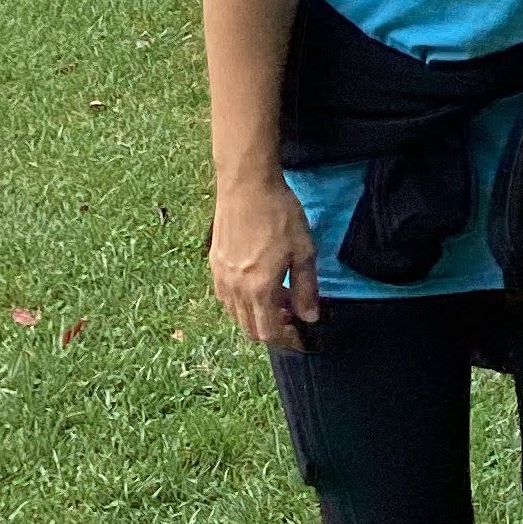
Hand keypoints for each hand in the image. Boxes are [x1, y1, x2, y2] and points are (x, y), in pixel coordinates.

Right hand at [210, 169, 321, 352]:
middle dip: (272, 327)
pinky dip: (241, 301)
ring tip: (277, 294)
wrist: (247, 186)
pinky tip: (257, 282)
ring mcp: (220, 277)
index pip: (268, 332)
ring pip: (235, 314)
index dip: (286, 337)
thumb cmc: (280, 215)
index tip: (300, 330)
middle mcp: (235, 289)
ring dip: (256, 314)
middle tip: (291, 310)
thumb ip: (306, 288)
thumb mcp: (304, 251)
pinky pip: (225, 297)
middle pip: (249, 328)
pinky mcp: (213, 264)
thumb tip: (309, 317)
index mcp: (259, 289)